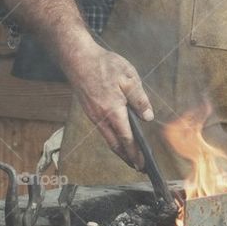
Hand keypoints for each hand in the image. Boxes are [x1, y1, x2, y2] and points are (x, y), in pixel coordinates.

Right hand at [63, 40, 151, 169]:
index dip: (135, 153)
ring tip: (130, 156)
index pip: (126, 139)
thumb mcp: (129, 78)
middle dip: (127, 157)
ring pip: (107, 138)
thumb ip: (139, 99)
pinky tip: (118, 137)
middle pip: (115, 144)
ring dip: (119, 149)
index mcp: (113, 111)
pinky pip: (102, 130)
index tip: (142, 165)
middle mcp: (101, 117)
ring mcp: (93, 115)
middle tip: (138, 167)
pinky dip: (112, 138)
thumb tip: (148, 117)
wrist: (78, 58)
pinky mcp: (89, 110)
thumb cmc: (104, 65)